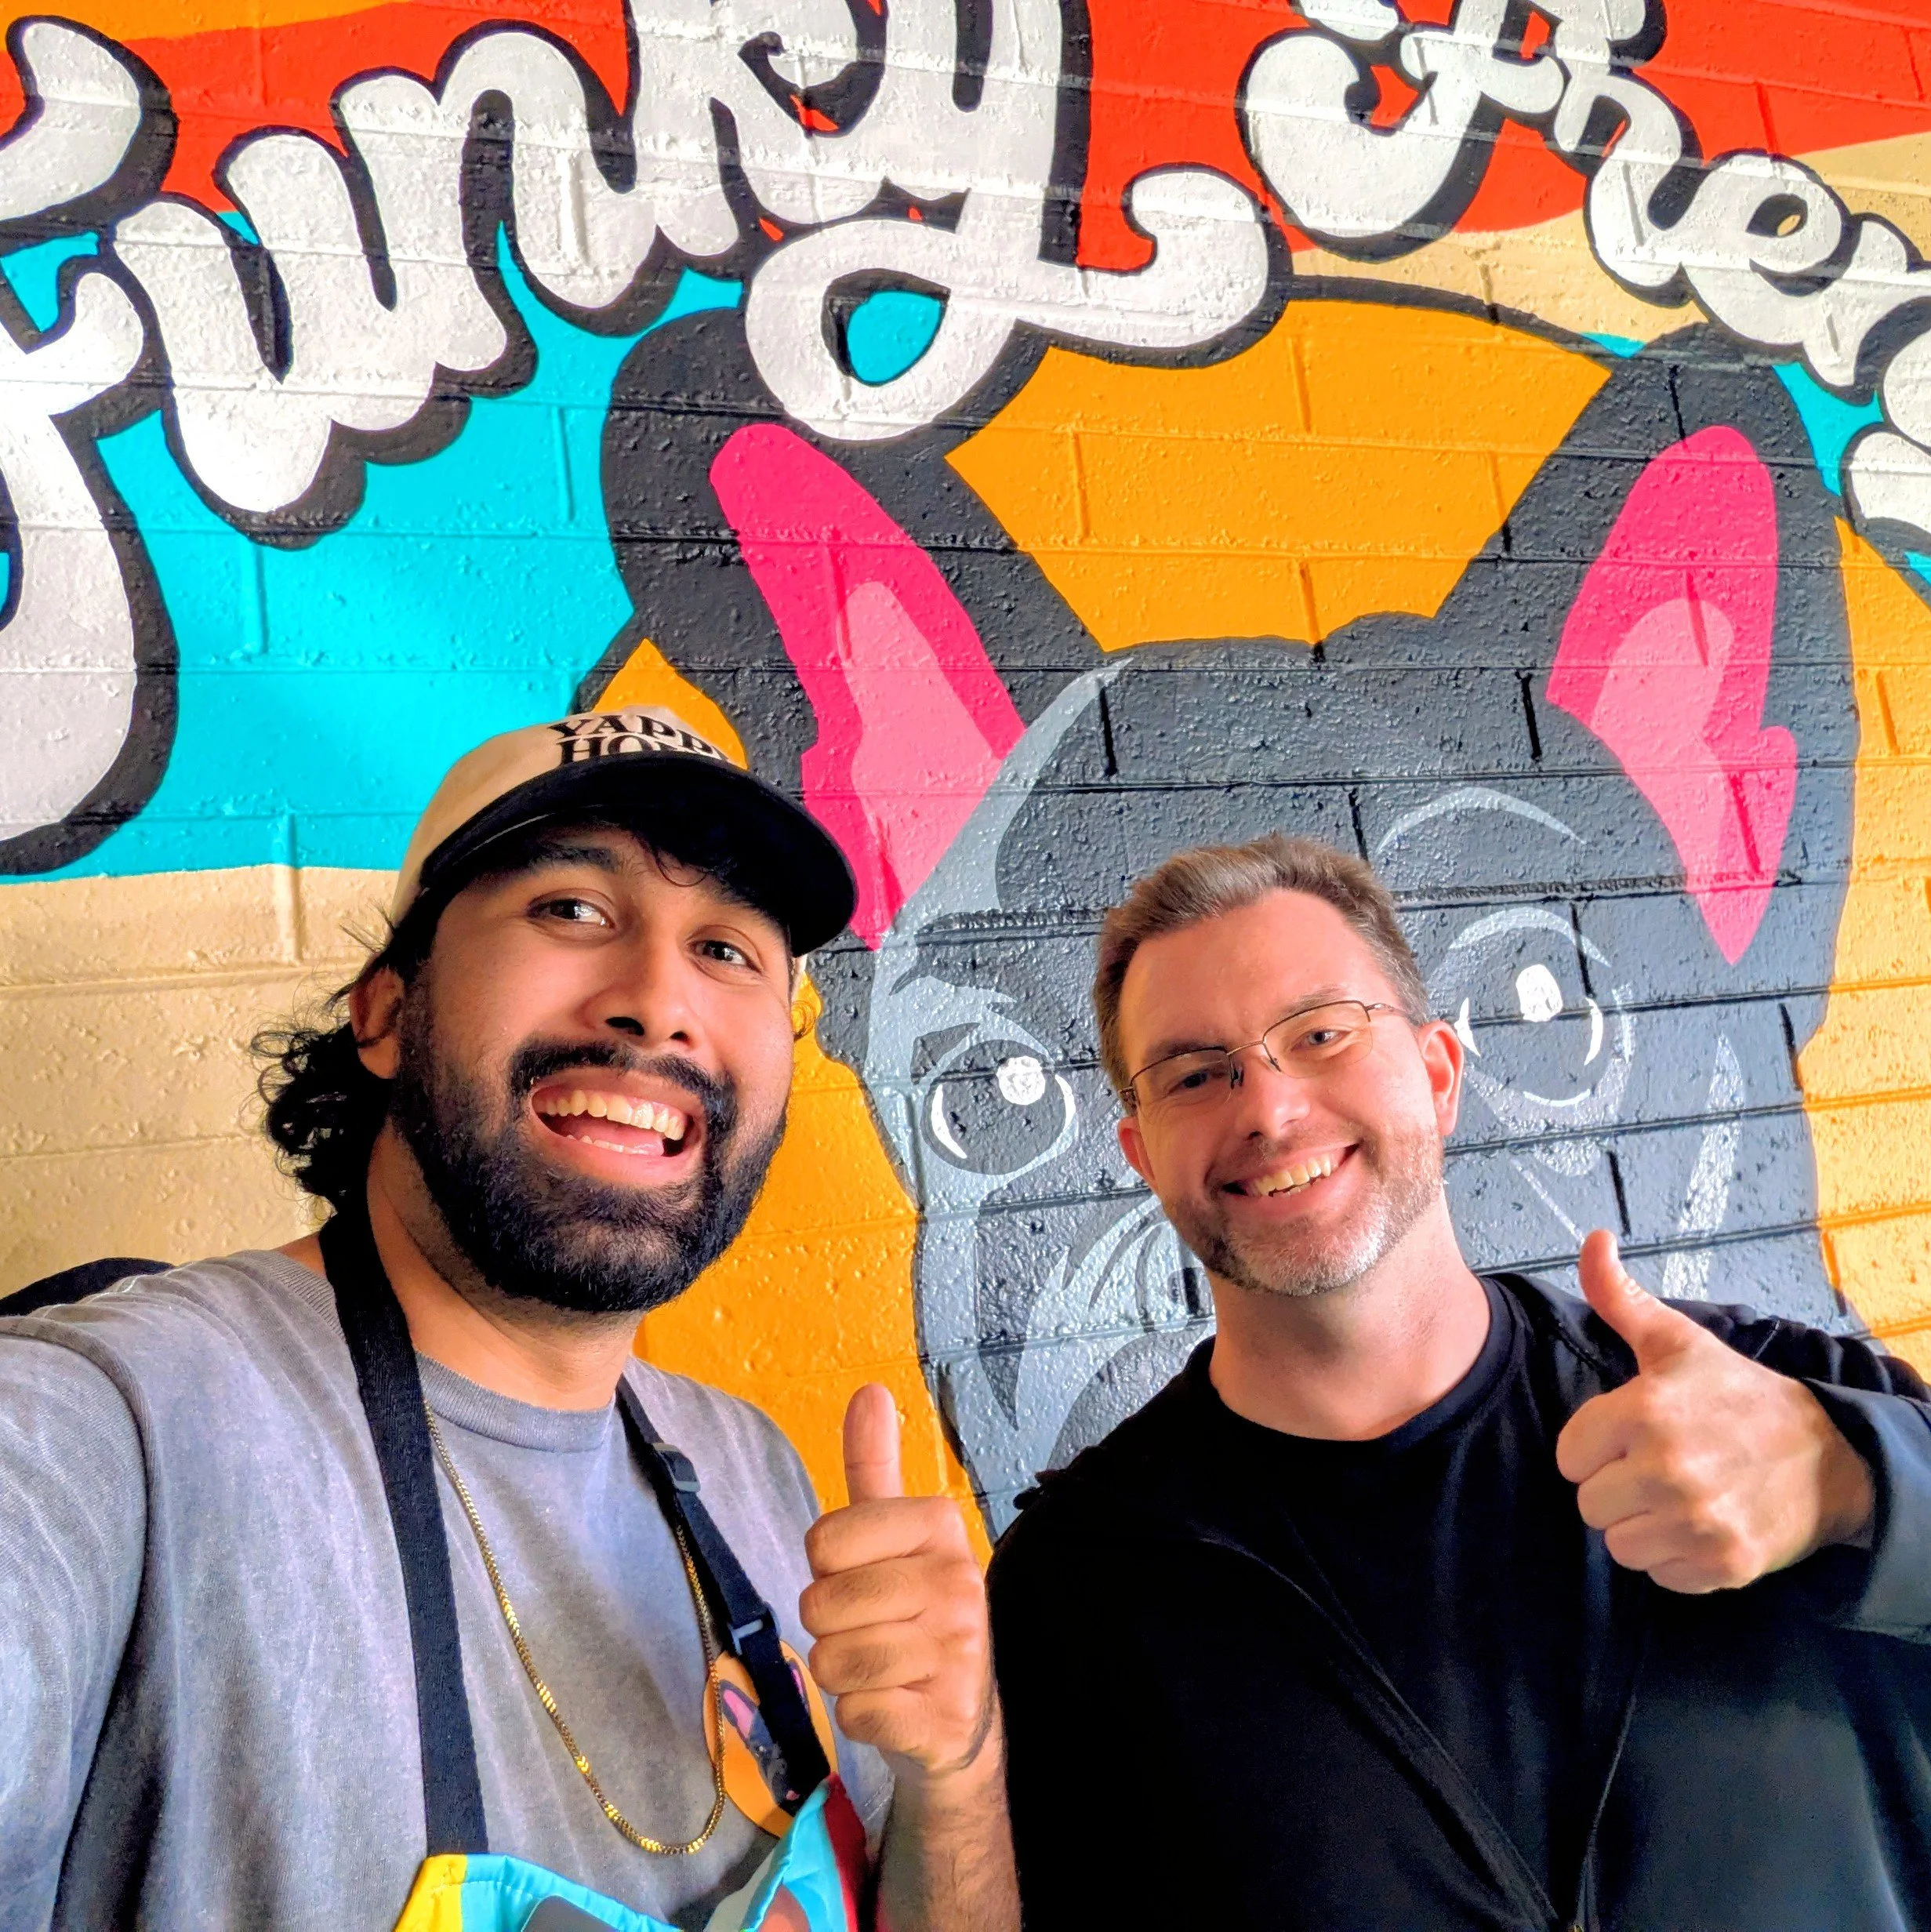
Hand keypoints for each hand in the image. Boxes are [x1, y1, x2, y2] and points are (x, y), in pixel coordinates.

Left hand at [801, 1385, 996, 1779]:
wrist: (962, 1715)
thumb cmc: (910, 1611)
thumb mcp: (892, 1533)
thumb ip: (873, 1464)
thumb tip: (870, 1388)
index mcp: (940, 1525)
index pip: (823, 1541)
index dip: (827, 1568)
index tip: (864, 1577)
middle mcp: (959, 1581)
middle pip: (822, 1604)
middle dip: (829, 1626)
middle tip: (871, 1629)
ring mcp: (959, 1653)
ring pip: (834, 1661)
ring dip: (841, 1673)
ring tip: (881, 1668)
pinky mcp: (947, 1718)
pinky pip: (855, 1713)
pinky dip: (860, 1716)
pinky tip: (894, 1705)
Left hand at [1554, 1230, 1875, 1592]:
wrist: (1827, 1458)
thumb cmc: (1738, 1396)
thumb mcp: (1677, 1343)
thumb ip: (1619, 1297)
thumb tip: (1592, 1239)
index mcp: (1644, 1412)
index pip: (1568, 1457)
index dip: (1593, 1448)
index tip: (1627, 1437)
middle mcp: (1667, 1469)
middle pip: (1589, 1505)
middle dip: (1614, 1488)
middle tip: (1654, 1467)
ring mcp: (1697, 1521)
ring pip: (1619, 1545)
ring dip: (1640, 1526)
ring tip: (1675, 1496)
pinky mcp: (1723, 1564)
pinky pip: (1660, 1575)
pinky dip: (1674, 1558)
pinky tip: (1699, 1524)